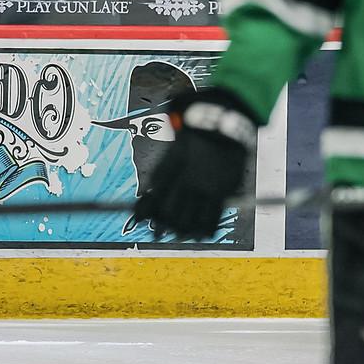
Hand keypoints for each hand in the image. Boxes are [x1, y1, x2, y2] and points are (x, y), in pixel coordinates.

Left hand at [135, 88, 256, 238]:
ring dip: (184, 231)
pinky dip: (206, 229)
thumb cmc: (194, 137)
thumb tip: (148, 190)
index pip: (154, 199)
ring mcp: (205, 189)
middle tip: (159, 235)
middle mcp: (187, 183)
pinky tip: (201, 235)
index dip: (146, 213)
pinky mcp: (223, 192)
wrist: (221, 126)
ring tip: (180, 237)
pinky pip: (213, 217)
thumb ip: (161, 172)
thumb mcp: (172, 151)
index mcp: (171, 172)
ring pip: (192, 219)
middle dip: (164, 227)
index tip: (141, 221)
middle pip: (172, 213)